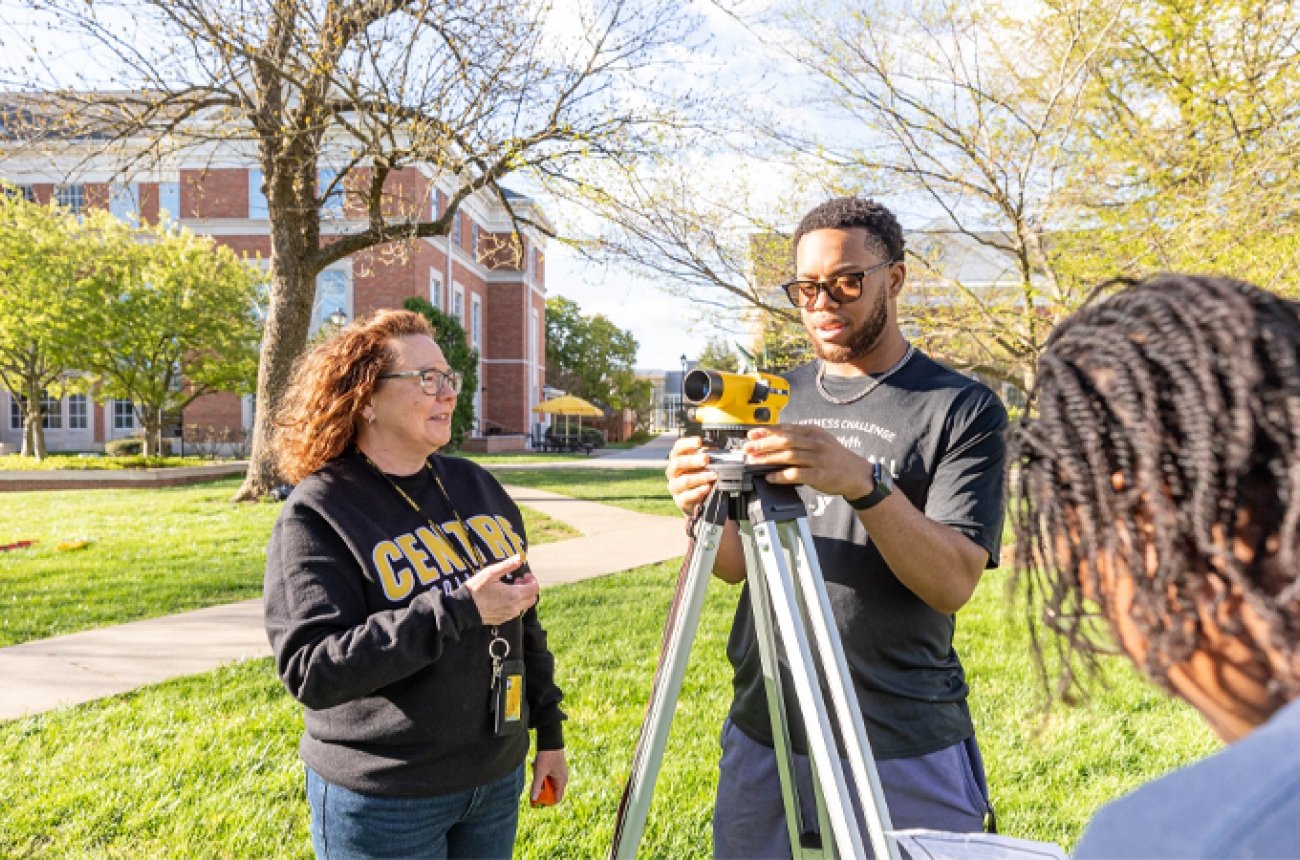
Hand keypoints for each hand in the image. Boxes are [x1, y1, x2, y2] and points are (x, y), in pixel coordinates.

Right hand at [465, 555, 538, 624]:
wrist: (463, 609)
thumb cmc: (476, 589)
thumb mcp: (491, 573)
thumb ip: (508, 565)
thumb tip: (521, 557)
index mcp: (514, 595)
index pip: (534, 589)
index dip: (532, 580)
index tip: (523, 575)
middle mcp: (515, 607)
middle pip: (532, 598)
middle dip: (528, 588)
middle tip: (517, 580)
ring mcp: (509, 615)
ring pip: (524, 606)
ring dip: (522, 596)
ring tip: (509, 588)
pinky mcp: (503, 620)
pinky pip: (515, 612)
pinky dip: (515, 604)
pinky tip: (503, 597)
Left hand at [531, 748, 567, 805]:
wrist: (550, 740)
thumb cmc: (547, 756)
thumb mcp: (539, 772)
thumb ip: (536, 786)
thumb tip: (533, 799)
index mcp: (561, 781)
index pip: (557, 799)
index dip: (547, 802)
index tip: (537, 801)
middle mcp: (563, 778)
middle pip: (552, 791)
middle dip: (541, 789)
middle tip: (533, 784)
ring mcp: (560, 773)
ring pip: (549, 783)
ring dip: (541, 780)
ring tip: (536, 770)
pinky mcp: (556, 768)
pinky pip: (548, 776)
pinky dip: (542, 774)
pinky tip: (537, 765)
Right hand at [665, 435, 716, 514]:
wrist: (696, 500)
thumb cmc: (699, 476)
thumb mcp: (702, 464)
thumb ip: (707, 456)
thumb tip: (716, 450)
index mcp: (678, 459)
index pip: (678, 448)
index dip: (688, 443)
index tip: (699, 441)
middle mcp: (673, 472)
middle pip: (677, 463)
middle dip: (692, 460)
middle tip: (706, 459)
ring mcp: (675, 486)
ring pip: (684, 481)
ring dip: (700, 477)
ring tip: (713, 475)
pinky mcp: (680, 500)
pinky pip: (687, 497)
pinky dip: (698, 492)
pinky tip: (708, 488)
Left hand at [741, 425, 872, 498]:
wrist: (856, 474)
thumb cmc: (834, 457)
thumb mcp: (819, 440)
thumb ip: (800, 438)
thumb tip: (772, 439)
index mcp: (813, 431)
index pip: (786, 428)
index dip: (766, 431)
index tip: (751, 434)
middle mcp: (815, 443)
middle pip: (785, 440)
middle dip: (764, 444)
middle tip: (749, 448)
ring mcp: (818, 459)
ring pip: (788, 456)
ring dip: (768, 459)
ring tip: (754, 462)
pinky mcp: (819, 475)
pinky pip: (796, 474)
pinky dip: (780, 476)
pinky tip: (770, 477)